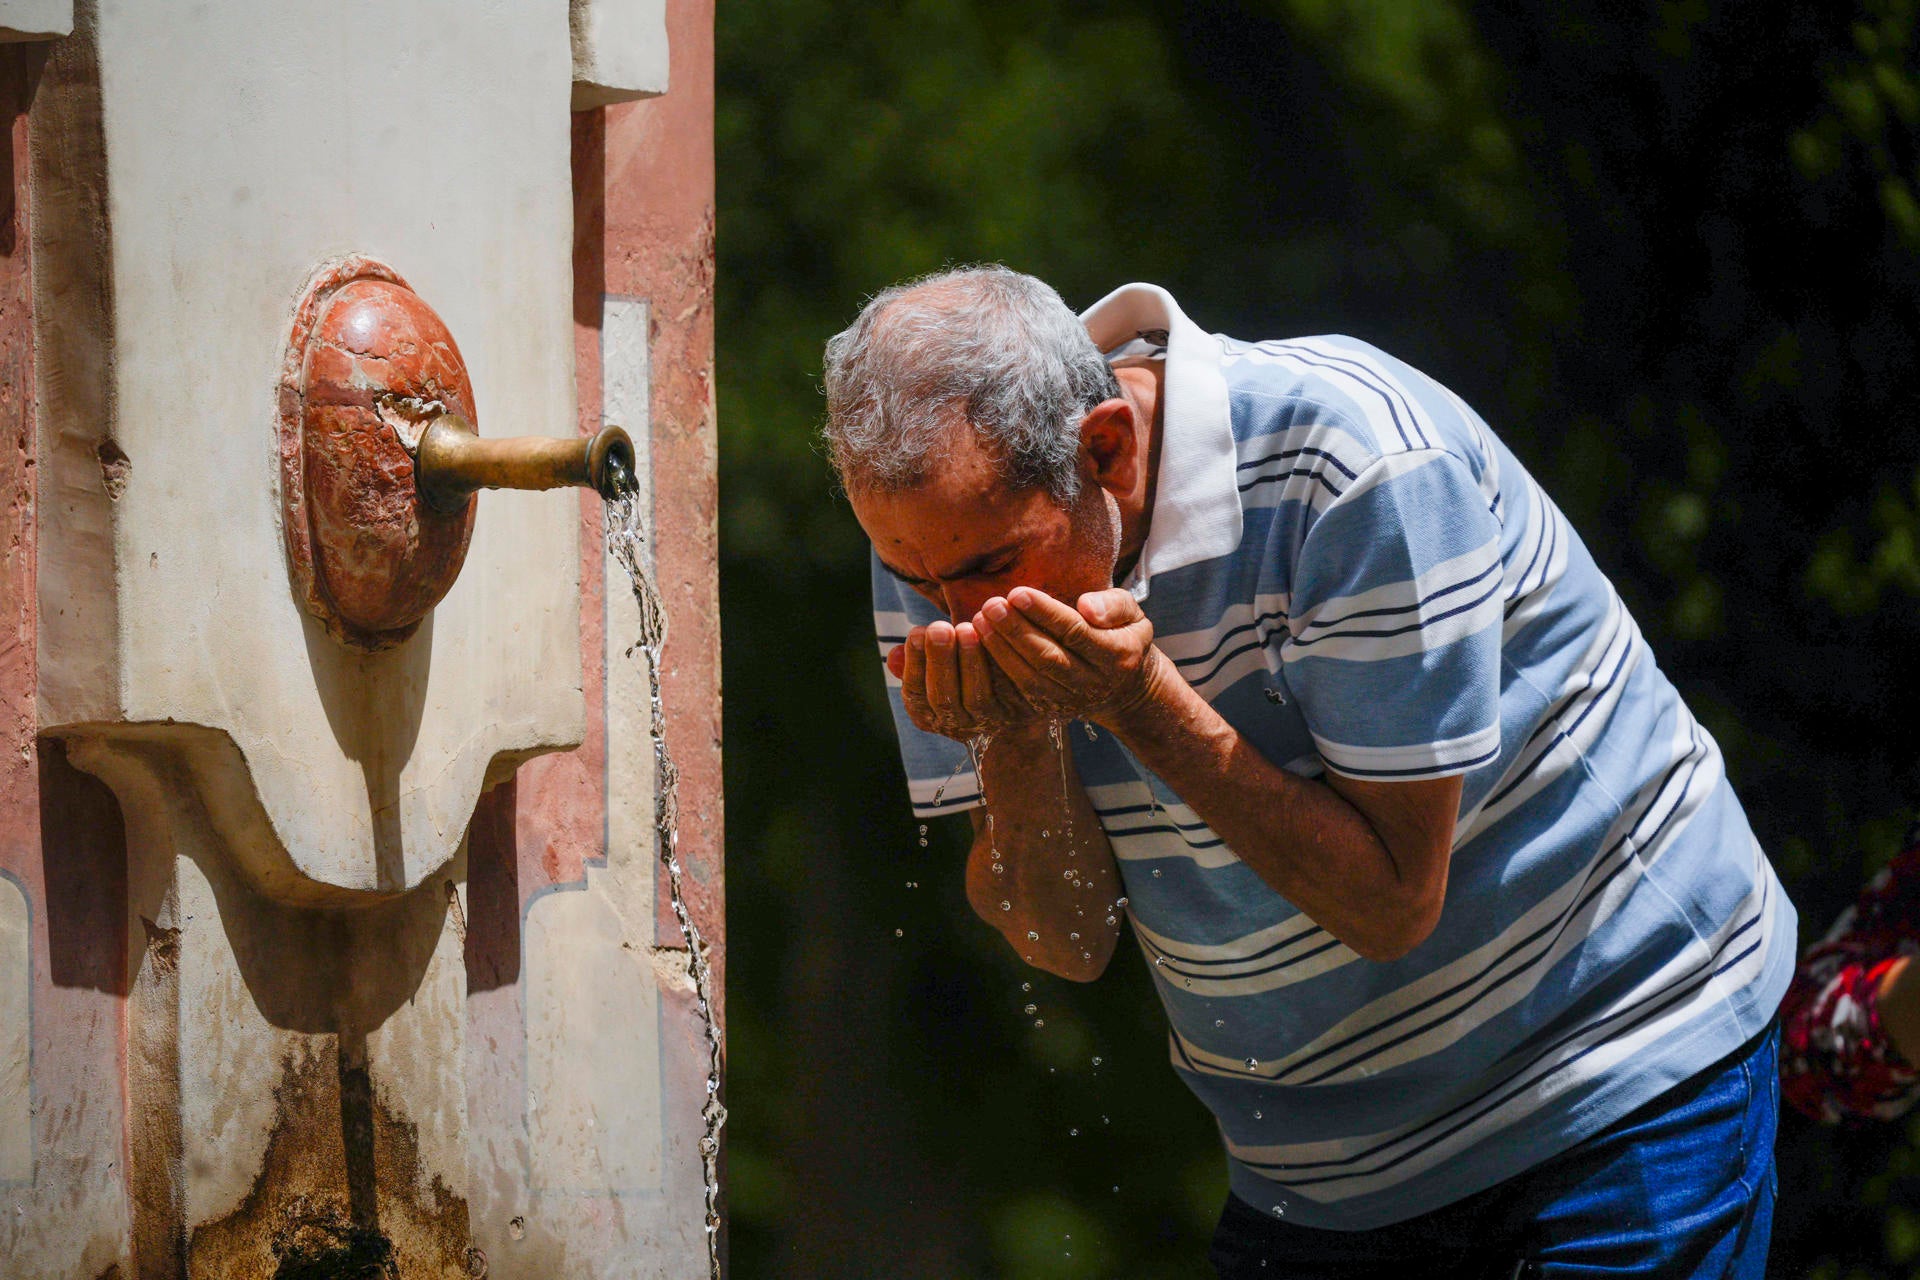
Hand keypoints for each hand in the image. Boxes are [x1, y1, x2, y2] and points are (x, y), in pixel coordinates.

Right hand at [886, 619, 1046, 741]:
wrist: (1011, 702)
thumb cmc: (961, 674)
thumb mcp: (933, 670)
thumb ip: (914, 663)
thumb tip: (893, 655)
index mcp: (929, 715)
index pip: (916, 695)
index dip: (915, 664)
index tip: (916, 632)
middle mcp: (957, 726)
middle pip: (944, 699)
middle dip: (940, 661)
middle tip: (941, 628)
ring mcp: (988, 722)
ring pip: (977, 697)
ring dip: (970, 661)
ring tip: (968, 627)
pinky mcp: (1018, 713)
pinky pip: (1010, 690)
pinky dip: (1003, 663)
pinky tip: (998, 635)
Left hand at [971, 586, 1166, 724]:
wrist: (1126, 690)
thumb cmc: (1123, 637)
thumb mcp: (1134, 616)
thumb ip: (1114, 605)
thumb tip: (1086, 607)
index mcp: (1117, 656)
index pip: (1075, 632)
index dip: (1045, 614)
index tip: (1017, 593)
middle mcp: (1093, 683)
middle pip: (1048, 657)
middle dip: (1015, 631)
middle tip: (990, 605)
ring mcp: (1071, 701)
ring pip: (1030, 678)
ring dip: (1001, 650)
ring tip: (980, 621)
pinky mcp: (1052, 710)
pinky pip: (1020, 691)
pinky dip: (998, 669)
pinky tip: (981, 644)